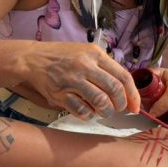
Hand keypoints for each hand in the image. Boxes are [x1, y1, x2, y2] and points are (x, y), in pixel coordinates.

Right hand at [23, 41, 139, 119]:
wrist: (33, 58)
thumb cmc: (62, 56)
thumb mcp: (85, 51)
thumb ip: (104, 66)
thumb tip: (125, 89)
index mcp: (94, 54)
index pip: (123, 76)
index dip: (133, 95)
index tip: (135, 106)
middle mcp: (84, 65)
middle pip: (114, 90)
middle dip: (121, 105)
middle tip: (119, 109)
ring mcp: (71, 80)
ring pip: (100, 102)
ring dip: (106, 111)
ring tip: (103, 111)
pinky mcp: (60, 93)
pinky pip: (82, 110)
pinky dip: (89, 115)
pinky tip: (88, 112)